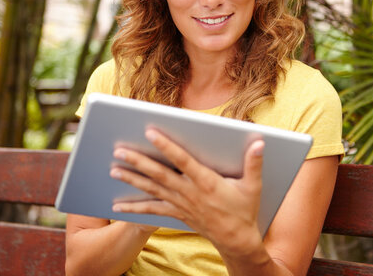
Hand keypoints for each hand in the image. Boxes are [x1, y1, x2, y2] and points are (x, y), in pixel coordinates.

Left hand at [109, 128, 264, 255]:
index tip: (151, 132)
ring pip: (153, 190)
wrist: (236, 240)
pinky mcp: (177, 213)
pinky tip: (118, 206)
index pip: (183, 160)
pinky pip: (152, 210)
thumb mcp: (253, 186)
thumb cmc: (244, 210)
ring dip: (132, 179)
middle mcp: (190, 193)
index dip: (166, 146)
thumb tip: (259, 143)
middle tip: (119, 150)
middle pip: (160, 174)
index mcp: (207, 182)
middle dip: (139, 162)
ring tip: (113, 169)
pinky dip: (134, 208)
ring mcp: (181, 204)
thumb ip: (254, 163)